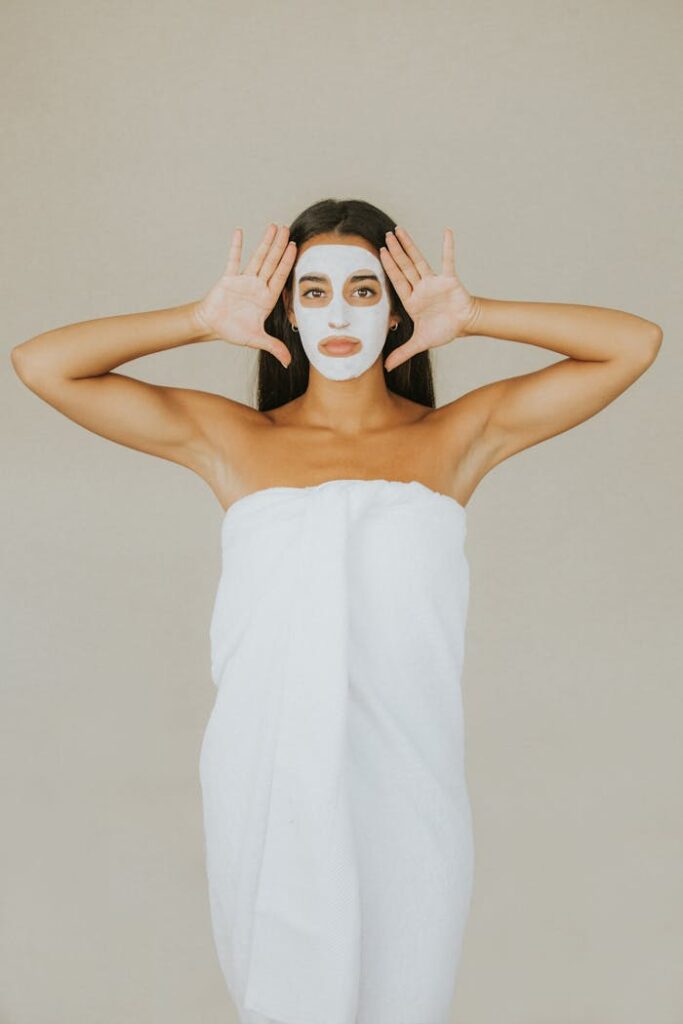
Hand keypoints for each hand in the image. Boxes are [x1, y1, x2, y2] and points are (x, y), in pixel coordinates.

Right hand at [192, 223, 295, 368]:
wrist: (212, 326)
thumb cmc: (234, 331)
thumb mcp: (256, 340)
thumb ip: (274, 347)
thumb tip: (288, 363)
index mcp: (267, 298)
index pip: (280, 277)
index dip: (288, 262)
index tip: (296, 247)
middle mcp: (258, 286)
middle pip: (272, 263)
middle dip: (280, 246)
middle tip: (288, 229)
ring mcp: (244, 280)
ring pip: (257, 258)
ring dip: (265, 242)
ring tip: (274, 226)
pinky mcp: (229, 278)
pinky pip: (233, 260)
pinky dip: (236, 247)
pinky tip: (240, 232)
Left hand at [380, 226, 480, 371]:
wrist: (463, 325)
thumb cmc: (442, 330)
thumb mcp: (420, 343)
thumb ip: (402, 353)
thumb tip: (387, 368)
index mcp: (412, 300)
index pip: (396, 281)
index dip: (388, 268)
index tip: (379, 253)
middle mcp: (420, 288)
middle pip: (404, 267)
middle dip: (395, 252)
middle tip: (385, 236)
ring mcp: (434, 282)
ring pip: (418, 261)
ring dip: (409, 246)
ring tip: (399, 230)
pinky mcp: (449, 279)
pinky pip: (448, 261)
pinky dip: (448, 247)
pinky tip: (447, 232)